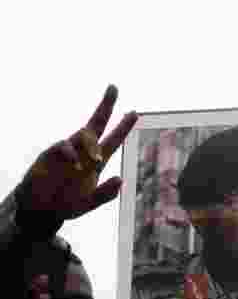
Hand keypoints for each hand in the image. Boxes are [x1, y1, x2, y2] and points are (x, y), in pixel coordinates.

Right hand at [16, 85, 136, 227]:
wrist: (42, 210)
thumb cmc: (67, 204)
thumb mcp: (90, 203)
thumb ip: (105, 194)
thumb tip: (120, 180)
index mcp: (96, 161)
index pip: (113, 139)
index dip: (123, 126)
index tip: (134, 112)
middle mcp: (83, 152)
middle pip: (95, 124)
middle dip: (106, 107)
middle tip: (114, 89)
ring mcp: (67, 151)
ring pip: (82, 135)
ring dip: (92, 144)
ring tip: (96, 160)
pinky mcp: (50, 155)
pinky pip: (63, 146)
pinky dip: (72, 154)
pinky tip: (77, 165)